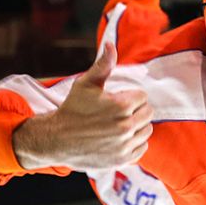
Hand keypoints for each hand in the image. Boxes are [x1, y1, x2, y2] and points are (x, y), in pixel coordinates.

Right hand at [12, 42, 152, 170]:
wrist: (57, 139)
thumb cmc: (72, 109)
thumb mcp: (85, 84)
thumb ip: (103, 65)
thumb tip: (110, 45)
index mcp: (121, 106)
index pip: (142, 96)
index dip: (130, 96)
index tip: (117, 100)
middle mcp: (126, 127)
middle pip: (148, 113)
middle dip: (136, 110)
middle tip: (119, 112)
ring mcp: (125, 145)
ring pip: (147, 131)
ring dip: (137, 126)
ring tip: (119, 124)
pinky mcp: (122, 159)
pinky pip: (142, 148)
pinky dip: (135, 143)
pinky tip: (120, 138)